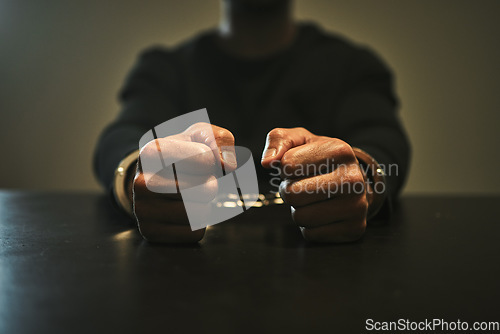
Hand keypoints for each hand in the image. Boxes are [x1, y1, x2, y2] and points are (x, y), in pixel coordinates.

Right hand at [132, 123, 235, 242]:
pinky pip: (195, 233)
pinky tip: (182, 210)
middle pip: (207, 189)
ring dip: (204, 204)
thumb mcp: (200, 136)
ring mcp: (142, 210)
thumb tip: (228, 165)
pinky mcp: (151, 232)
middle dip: (210, 184)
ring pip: (201, 213)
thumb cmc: (182, 155)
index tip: (199, 159)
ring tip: (189, 194)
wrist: (154, 178)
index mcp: (151, 152)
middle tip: (195, 180)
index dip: (211, 160)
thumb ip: (220, 140)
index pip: (205, 159)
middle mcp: (141, 182)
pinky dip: (197, 224)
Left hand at [261, 127, 373, 242]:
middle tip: (302, 185)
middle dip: (289, 191)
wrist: (353, 181)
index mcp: (340, 151)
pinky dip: (310, 226)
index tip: (300, 166)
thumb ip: (278, 140)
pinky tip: (323, 213)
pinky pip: (311, 234)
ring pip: (300, 217)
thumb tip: (267, 162)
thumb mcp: (299, 140)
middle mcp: (353, 179)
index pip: (287, 165)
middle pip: (292, 194)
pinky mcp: (354, 229)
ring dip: (299, 209)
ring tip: (313, 199)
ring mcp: (357, 206)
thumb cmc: (320, 159)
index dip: (286, 168)